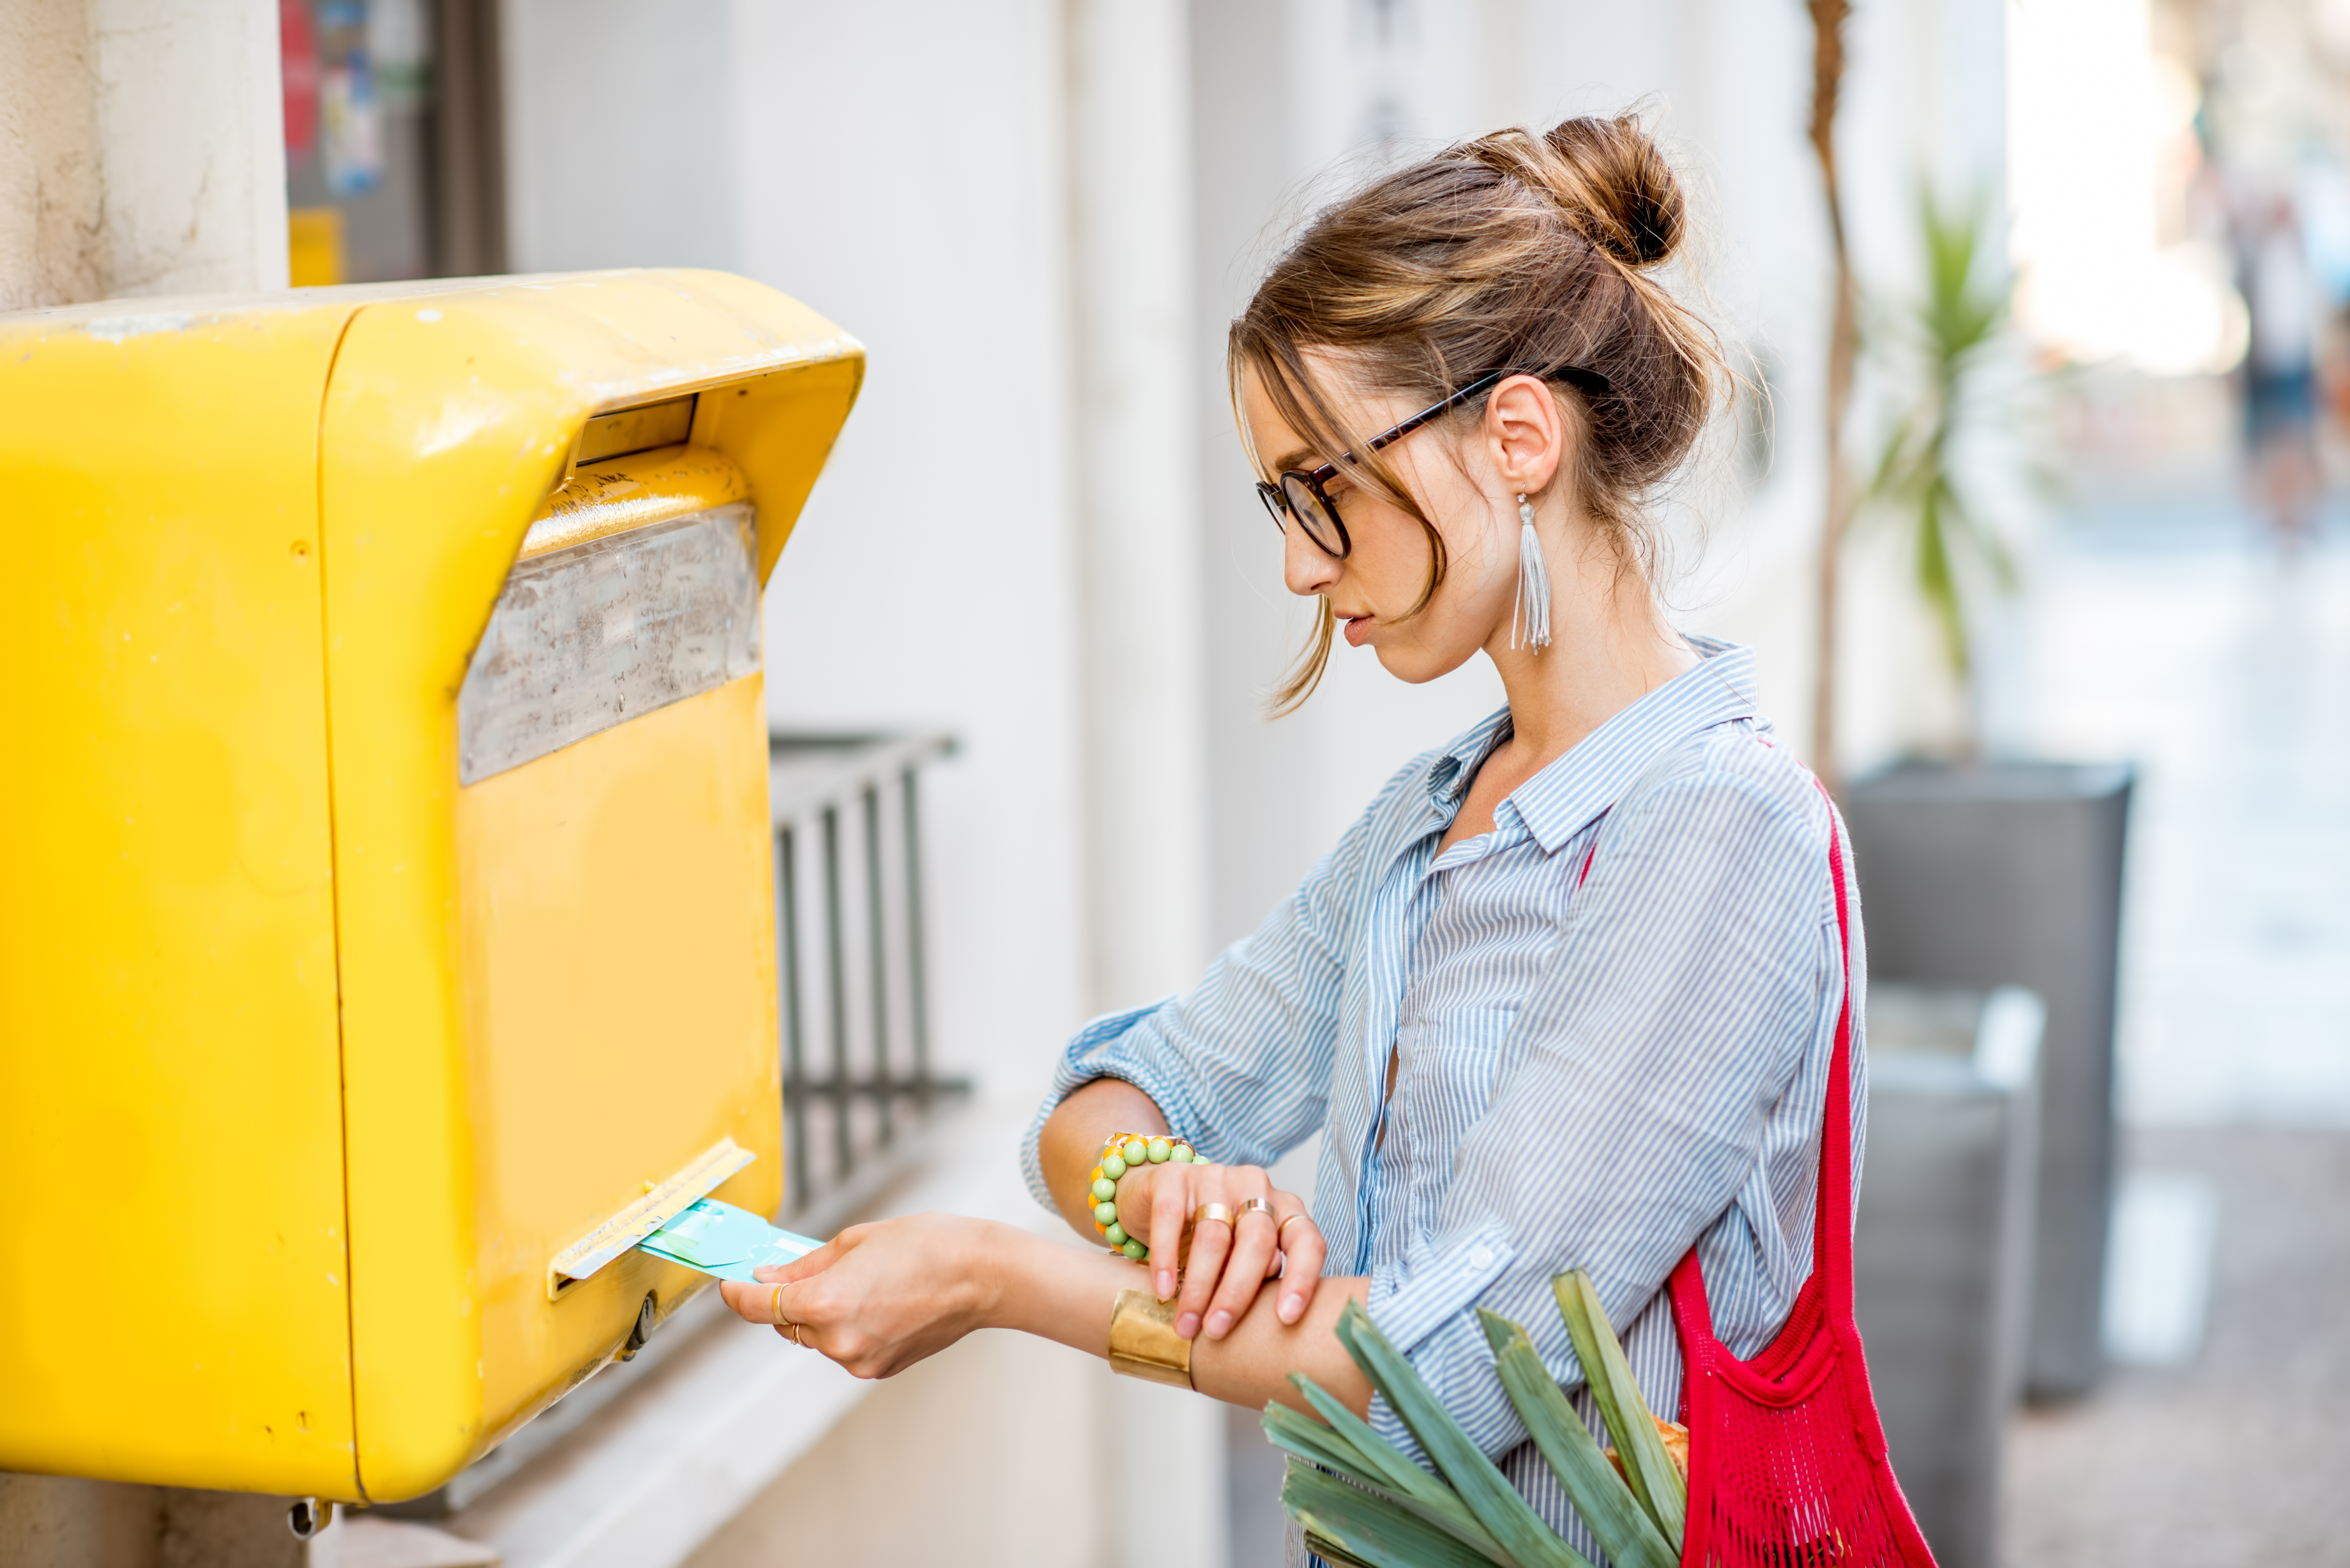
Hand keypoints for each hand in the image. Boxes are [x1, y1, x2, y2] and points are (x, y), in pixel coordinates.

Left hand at [717, 1212, 997, 1378]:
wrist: (984, 1277)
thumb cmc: (926, 1245)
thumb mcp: (856, 1241)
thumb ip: (804, 1265)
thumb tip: (768, 1276)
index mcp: (826, 1302)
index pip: (758, 1307)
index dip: (738, 1294)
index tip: (729, 1284)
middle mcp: (837, 1340)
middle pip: (787, 1322)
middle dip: (789, 1298)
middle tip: (809, 1269)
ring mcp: (859, 1360)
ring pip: (816, 1336)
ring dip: (822, 1313)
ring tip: (864, 1282)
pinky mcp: (878, 1369)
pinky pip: (845, 1347)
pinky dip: (848, 1327)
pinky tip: (881, 1303)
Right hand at [1116, 1159, 1325, 1339]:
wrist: (1155, 1200)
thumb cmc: (1210, 1240)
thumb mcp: (1241, 1259)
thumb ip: (1258, 1278)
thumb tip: (1265, 1316)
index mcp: (1283, 1209)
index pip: (1305, 1240)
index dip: (1302, 1278)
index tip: (1286, 1318)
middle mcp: (1255, 1187)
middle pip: (1257, 1240)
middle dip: (1237, 1292)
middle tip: (1217, 1330)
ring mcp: (1215, 1177)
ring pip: (1214, 1235)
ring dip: (1199, 1287)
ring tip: (1185, 1325)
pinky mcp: (1173, 1177)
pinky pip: (1170, 1218)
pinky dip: (1166, 1259)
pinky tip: (1163, 1290)